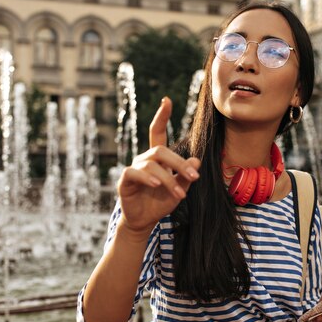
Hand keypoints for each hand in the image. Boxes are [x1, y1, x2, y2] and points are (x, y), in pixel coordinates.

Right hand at [117, 97, 200, 233]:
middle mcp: (144, 159)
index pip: (157, 132)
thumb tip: (196, 161)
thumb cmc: (160, 202)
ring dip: (169, 179)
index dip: (161, 116)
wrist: (144, 221)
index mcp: (157, 158)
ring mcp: (134, 168)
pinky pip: (135, 173)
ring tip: (180, 194)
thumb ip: (186, 175)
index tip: (167, 100)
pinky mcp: (125, 180)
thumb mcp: (180, 188)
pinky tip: (158, 185)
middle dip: (180, 163)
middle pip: (162, 151)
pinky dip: (148, 178)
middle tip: (194, 177)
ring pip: (153, 165)